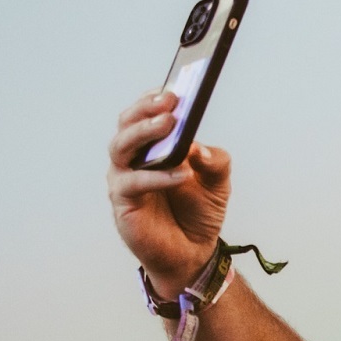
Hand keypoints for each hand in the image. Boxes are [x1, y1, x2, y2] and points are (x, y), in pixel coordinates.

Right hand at [107, 90, 233, 293]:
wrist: (193, 253)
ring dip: (145, 133)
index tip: (172, 88)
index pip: (144, 115)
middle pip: (127, 125)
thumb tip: (201, 148)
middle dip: (146, 110)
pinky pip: (134, 183)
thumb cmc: (199, 212)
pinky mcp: (123, 203)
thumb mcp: (218, 183)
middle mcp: (132, 158)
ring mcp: (124, 179)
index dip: (153, 99)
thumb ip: (216, 162)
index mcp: (152, 147)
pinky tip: (182, 173)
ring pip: (121, 147)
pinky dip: (158, 176)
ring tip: (170, 124)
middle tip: (170, 104)